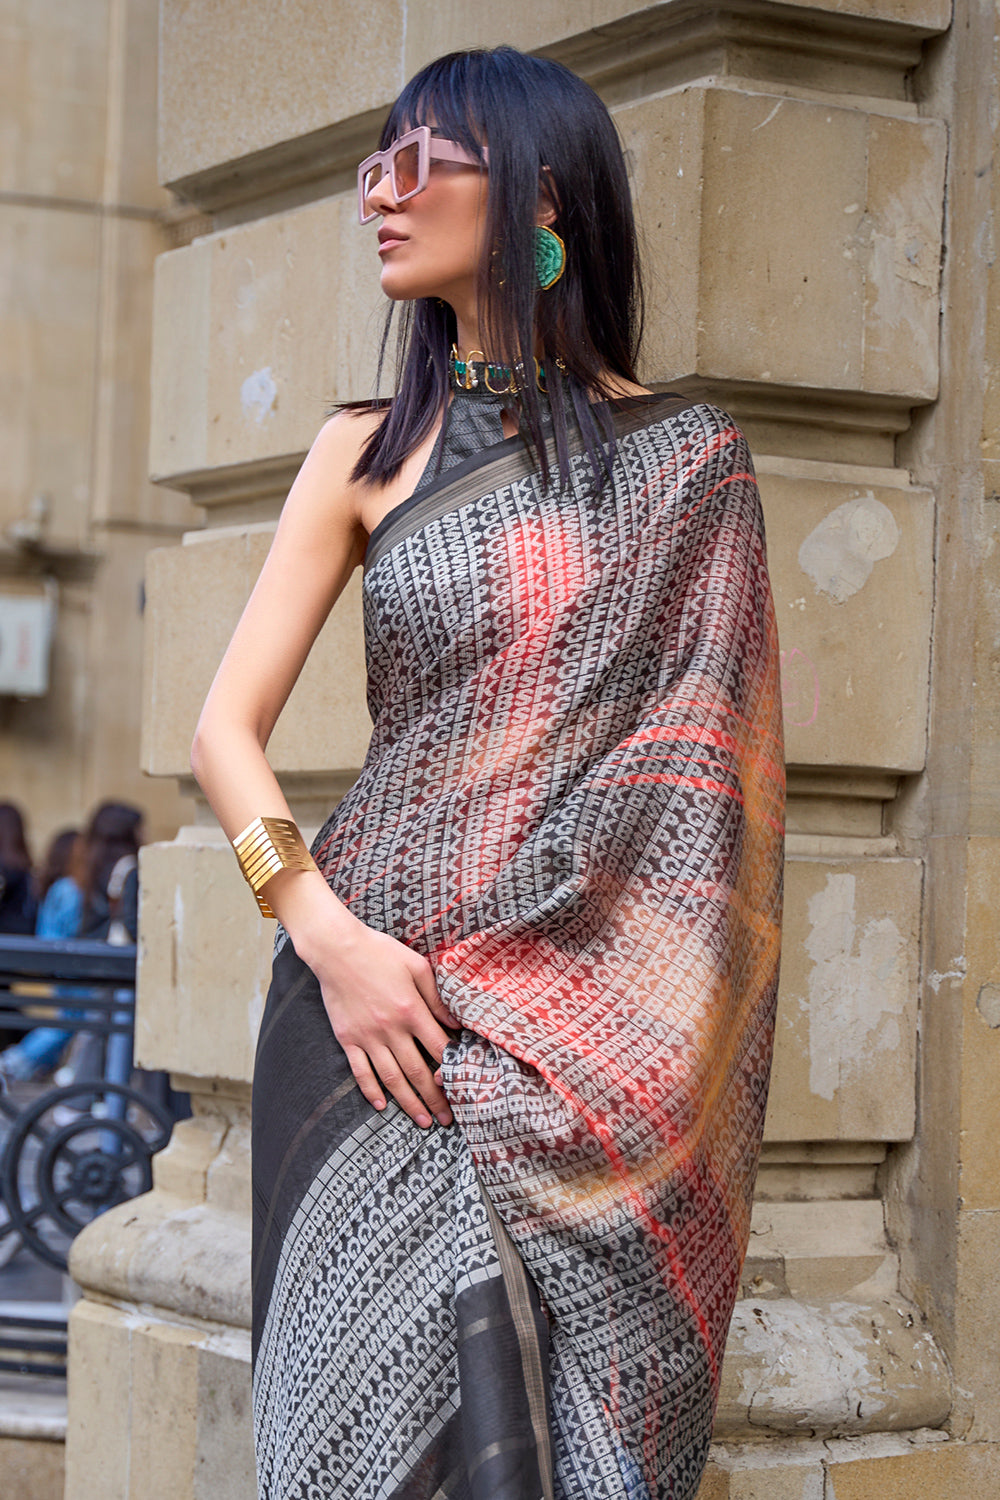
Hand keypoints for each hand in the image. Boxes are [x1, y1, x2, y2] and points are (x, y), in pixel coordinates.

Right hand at [286, 875, 458, 1128]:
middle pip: (417, 1071)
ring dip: (408, 1103)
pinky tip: (382, 1106)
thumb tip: (456, 1023)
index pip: (438, 1048)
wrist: (337, 949)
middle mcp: (390, 1029)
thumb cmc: (380, 952)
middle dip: (434, 1098)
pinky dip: (371, 1091)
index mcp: (411, 1010)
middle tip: (448, 1119)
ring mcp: (367, 1036)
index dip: (452, 1069)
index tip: (464, 1086)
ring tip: (422, 1121)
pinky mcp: (348, 1038)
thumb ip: (437, 997)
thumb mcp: (417, 966)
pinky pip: (360, 1071)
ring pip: (391, 1078)